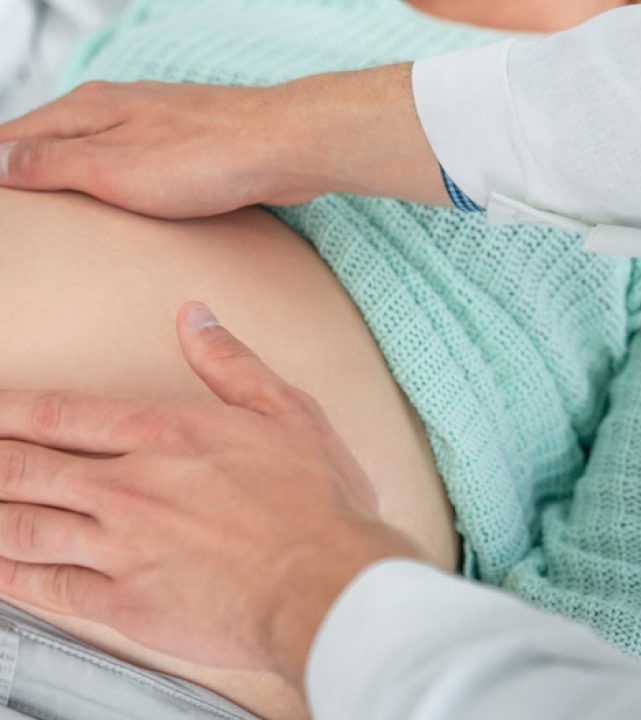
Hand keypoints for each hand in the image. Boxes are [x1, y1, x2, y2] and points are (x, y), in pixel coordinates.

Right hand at [0, 66, 446, 218]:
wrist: (282, 148)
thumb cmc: (204, 157)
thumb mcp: (112, 166)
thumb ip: (52, 163)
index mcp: (89, 108)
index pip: (17, 136)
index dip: (0, 168)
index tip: (2, 208)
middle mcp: (119, 108)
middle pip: (54, 139)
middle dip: (30, 170)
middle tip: (21, 210)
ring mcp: (156, 124)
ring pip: (97, 150)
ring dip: (75, 175)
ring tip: (61, 209)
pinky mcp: (188, 145)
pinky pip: (137, 162)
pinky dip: (118, 181)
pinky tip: (126, 202)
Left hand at [0, 302, 418, 687]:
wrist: (326, 582)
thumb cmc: (315, 501)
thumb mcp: (287, 411)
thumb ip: (232, 363)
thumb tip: (196, 317)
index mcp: (165, 434)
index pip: (59, 414)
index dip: (8, 410)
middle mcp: (129, 486)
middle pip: (23, 468)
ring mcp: (120, 546)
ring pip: (21, 527)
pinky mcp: (124, 604)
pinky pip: (45, 588)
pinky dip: (9, 575)